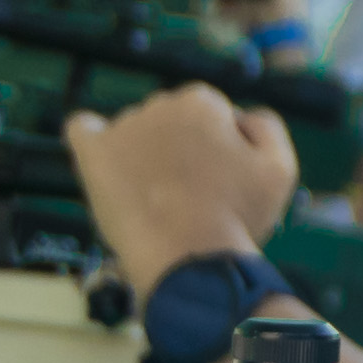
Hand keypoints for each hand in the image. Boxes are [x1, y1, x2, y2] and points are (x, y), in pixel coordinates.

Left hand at [65, 79, 301, 296]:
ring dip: (144, 155)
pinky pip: (83, 130)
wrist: (188, 260)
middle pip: (171, 121)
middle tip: (192, 196)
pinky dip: (91, 139)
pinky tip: (101, 157)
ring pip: (134, 133)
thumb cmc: (236, 218)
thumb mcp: (279, 169)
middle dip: (181, 149)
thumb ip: (266, 127)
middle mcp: (160, 105)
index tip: (221, 181)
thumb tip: (242, 115)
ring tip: (157, 200)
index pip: (210, 114)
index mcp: (204, 102)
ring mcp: (122, 128)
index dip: (219, 148)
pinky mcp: (93, 155)